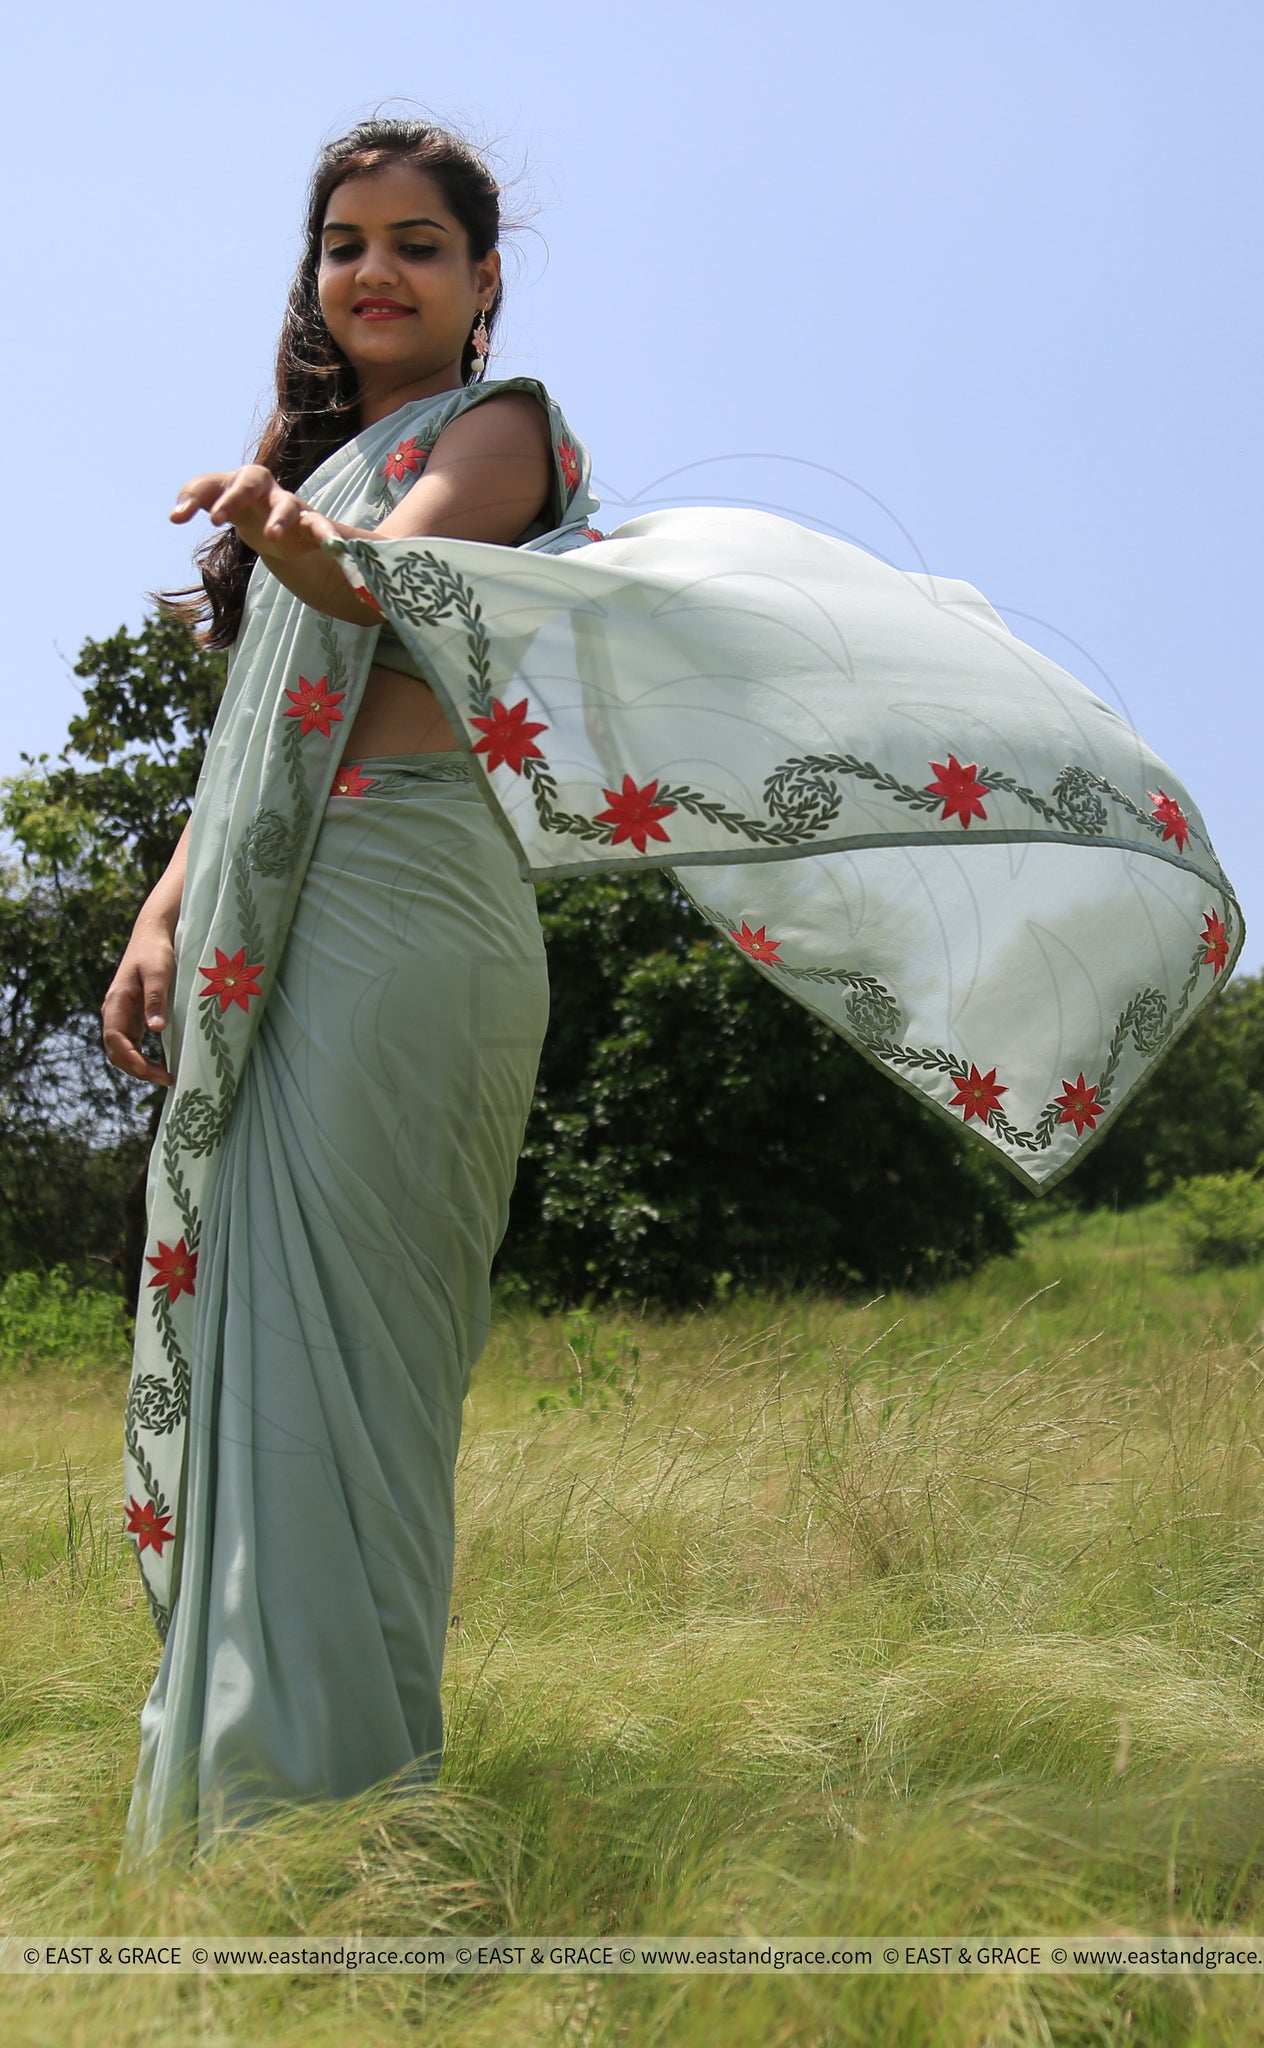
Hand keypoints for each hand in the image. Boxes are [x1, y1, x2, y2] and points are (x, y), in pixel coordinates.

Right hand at [102, 922, 176, 1086]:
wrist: (151, 935)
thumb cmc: (155, 952)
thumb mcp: (158, 973)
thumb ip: (155, 1000)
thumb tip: (155, 1029)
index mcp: (116, 1002)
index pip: (115, 1038)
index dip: (130, 1058)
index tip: (150, 1072)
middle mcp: (114, 1012)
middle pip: (117, 1050)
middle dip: (137, 1068)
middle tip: (166, 1079)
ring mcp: (122, 1015)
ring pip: (123, 1050)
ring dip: (140, 1066)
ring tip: (166, 1076)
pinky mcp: (132, 1016)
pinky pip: (133, 1043)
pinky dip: (143, 1057)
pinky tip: (163, 1064)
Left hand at [171, 465, 339, 558]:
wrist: (277, 526)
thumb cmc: (241, 510)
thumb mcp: (215, 503)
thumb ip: (193, 501)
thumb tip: (173, 516)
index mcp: (236, 480)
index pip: (211, 482)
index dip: (195, 496)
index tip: (178, 517)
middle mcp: (263, 488)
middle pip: (250, 483)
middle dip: (233, 498)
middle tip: (216, 519)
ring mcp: (288, 506)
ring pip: (287, 505)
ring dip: (279, 518)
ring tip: (271, 537)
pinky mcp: (309, 525)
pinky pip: (319, 526)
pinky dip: (327, 535)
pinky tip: (332, 545)